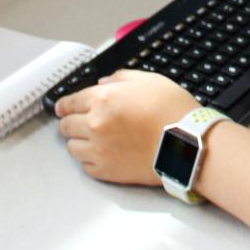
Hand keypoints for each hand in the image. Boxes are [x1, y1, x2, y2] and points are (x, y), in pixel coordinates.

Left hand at [55, 71, 197, 185]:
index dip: (64, 105)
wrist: (186, 145)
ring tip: (94, 141)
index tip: (62, 108)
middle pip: (66, 126)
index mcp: (103, 99)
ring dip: (80, 142)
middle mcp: (95, 124)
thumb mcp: (149, 81)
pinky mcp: (106, 171)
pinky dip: (91, 161)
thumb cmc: (173, 112)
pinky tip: (104, 154)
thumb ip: (121, 78)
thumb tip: (105, 82)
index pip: (69, 102)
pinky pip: (85, 167)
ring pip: (72, 148)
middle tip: (80, 123)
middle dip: (71, 123)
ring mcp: (98, 150)